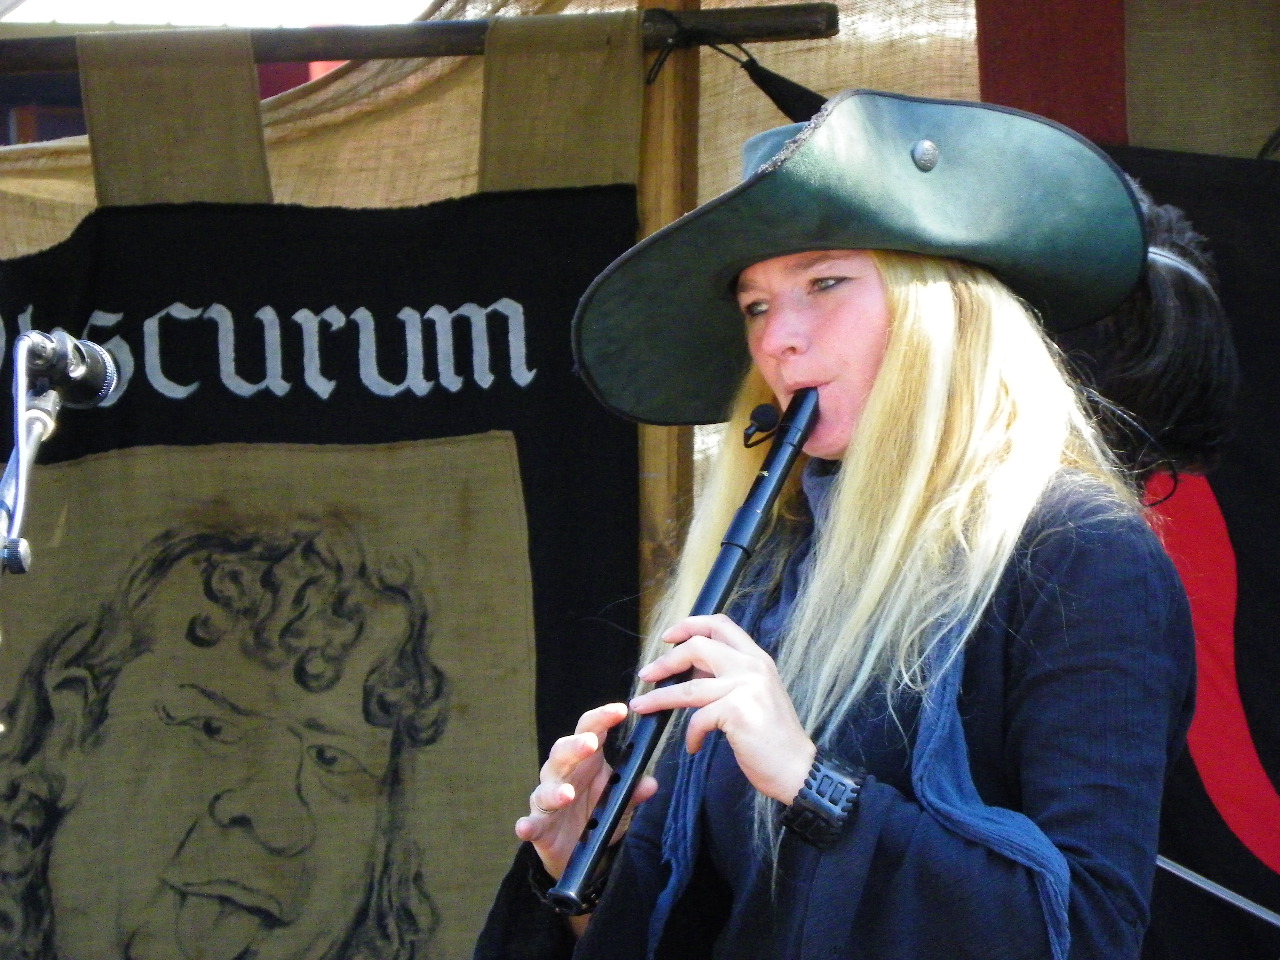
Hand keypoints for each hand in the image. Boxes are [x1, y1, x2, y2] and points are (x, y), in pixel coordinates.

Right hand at [515, 702, 658, 880]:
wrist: (579, 852)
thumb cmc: (597, 814)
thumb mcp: (621, 804)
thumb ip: (633, 793)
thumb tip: (651, 783)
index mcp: (586, 761)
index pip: (591, 731)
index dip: (602, 718)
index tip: (620, 710)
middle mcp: (563, 774)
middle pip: (563, 752)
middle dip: (575, 746)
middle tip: (591, 743)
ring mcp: (547, 799)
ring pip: (546, 788)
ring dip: (556, 790)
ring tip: (568, 794)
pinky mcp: (538, 827)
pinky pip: (531, 824)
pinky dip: (527, 825)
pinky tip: (525, 827)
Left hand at [629, 613, 815, 804]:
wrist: (797, 769)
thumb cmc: (773, 738)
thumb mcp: (755, 695)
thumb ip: (729, 677)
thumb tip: (691, 671)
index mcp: (757, 659)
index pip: (721, 624)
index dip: (690, 625)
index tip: (668, 637)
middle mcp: (753, 666)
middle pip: (698, 646)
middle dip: (666, 660)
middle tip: (647, 674)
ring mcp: (746, 687)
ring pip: (689, 686)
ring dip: (660, 698)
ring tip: (642, 706)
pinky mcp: (737, 711)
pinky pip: (698, 719)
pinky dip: (691, 735)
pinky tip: (694, 746)